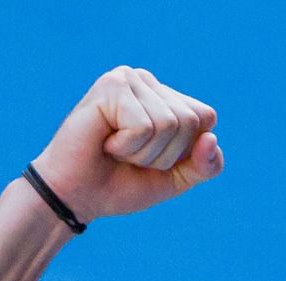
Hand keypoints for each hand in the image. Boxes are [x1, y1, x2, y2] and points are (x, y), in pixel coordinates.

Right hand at [29, 66, 222, 224]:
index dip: (184, 151)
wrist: (74, 197)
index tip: (150, 158)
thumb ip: (205, 165)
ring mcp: (129, 79)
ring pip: (168, 124)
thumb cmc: (119, 185)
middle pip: (189, 121)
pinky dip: (126, 146)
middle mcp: (148, 81)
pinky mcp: (112, 85)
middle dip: (163, 155)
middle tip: (129, 157)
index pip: (205, 118)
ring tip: (115, 150)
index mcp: (165, 97)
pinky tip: (105, 142)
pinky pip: (144, 126)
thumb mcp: (174, 180)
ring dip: (143, 153)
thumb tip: (211, 138)